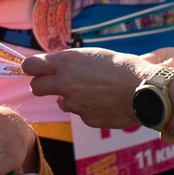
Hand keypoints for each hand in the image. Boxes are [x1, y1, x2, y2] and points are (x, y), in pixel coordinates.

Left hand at [22, 48, 153, 131]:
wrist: (143, 90)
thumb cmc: (120, 67)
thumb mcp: (91, 55)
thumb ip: (69, 63)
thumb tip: (54, 67)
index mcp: (66, 62)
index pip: (30, 65)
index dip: (30, 68)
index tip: (33, 69)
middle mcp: (65, 83)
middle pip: (35, 87)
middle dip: (41, 85)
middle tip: (53, 83)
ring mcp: (74, 103)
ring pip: (61, 102)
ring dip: (70, 97)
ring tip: (94, 90)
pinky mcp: (85, 119)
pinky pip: (81, 113)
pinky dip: (89, 108)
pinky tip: (105, 101)